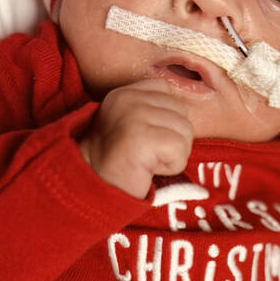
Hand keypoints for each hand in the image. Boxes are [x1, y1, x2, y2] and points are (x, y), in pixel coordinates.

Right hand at [80, 79, 193, 199]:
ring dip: (172, 155)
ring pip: (185, 132)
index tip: (144, 139)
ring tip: (147, 162)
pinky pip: (180, 151)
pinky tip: (148, 169)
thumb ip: (153, 111)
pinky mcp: (141, 138)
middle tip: (146, 155)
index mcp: (125, 93)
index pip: (167, 92)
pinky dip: (171, 167)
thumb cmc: (118, 163)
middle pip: (181, 112)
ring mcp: (134, 116)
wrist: (93, 188)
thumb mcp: (131, 125)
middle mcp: (128, 99)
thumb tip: (186, 116)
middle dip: (173, 139)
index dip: (166, 120)